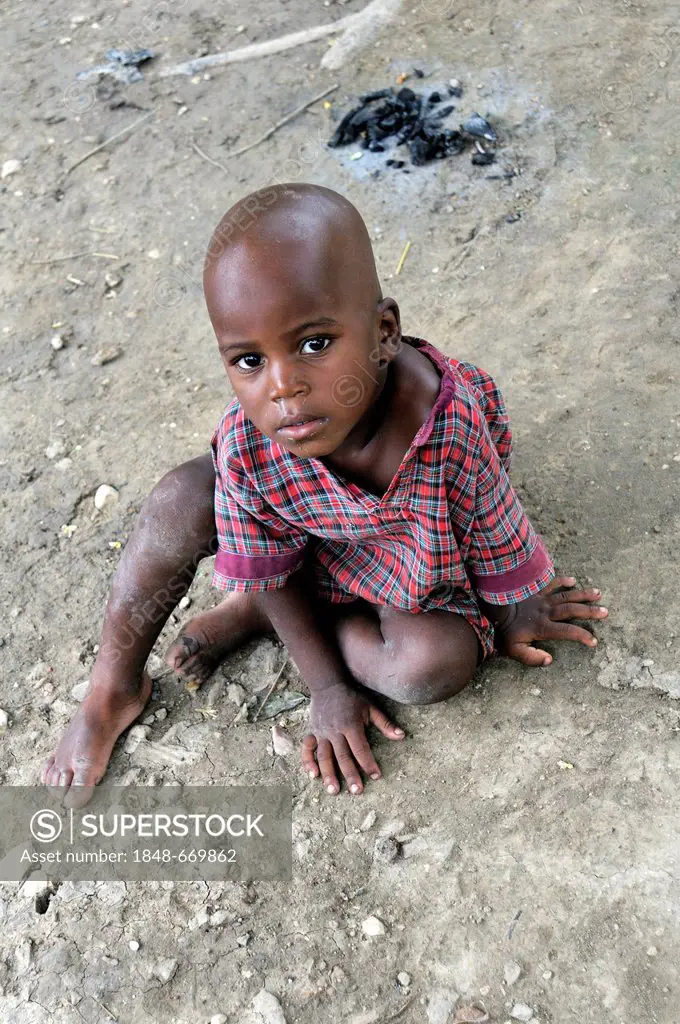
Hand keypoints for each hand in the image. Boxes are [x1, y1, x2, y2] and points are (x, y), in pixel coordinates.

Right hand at [302, 681, 404, 794]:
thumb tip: (402, 736)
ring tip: (333, 791)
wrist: (327, 686)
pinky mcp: (311, 732)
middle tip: (356, 791)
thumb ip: (385, 724)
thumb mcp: (370, 708)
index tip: (376, 776)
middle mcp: (334, 730)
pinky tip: (313, 775)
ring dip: (328, 774)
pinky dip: (308, 761)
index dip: (368, 763)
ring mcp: (321, 732)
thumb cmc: (351, 699)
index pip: (360, 748)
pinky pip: (307, 749)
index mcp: (350, 725)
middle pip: (342, 756)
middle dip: (350, 774)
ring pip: (323, 756)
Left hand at [492, 576, 607, 666]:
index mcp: (542, 627)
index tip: (594, 641)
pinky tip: (573, 580)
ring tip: (598, 594)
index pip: (567, 632)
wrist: (490, 609)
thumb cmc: (503, 632)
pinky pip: (550, 583)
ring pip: (565, 596)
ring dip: (582, 595)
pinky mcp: (534, 590)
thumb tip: (550, 660)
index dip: (582, 636)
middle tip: (605, 612)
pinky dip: (561, 580)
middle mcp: (545, 611)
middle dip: (589, 612)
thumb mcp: (514, 651)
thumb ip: (532, 658)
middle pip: (571, 610)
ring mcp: (540, 599)